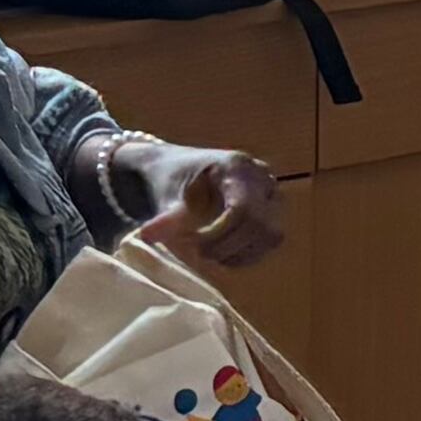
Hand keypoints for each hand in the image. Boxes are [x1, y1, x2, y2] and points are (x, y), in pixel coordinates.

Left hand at [132, 143, 288, 265]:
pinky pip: (270, 242)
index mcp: (236, 166)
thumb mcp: (166, 196)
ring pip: (271, 235)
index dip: (221, 235)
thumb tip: (147, 236)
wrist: (177, 169)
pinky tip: (222, 252)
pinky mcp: (273, 211)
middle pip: (262, 225)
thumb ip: (165, 217)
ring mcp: (271, 193)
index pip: (243, 209)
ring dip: (240, 252)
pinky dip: (246, 254)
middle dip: (229, 246)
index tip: (194, 244)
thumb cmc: (172, 178)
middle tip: (200, 253)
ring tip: (210, 252)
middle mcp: (261, 177)